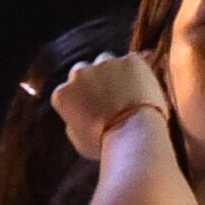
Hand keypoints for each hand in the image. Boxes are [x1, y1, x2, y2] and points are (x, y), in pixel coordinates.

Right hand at [49, 50, 171, 160]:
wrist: (133, 134)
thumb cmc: (106, 145)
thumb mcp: (79, 140)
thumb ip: (74, 122)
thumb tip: (79, 116)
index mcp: (62, 94)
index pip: (67, 91)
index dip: (80, 99)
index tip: (91, 108)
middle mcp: (79, 73)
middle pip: (82, 70)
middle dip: (92, 80)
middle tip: (108, 97)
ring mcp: (105, 64)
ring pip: (106, 61)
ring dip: (112, 72)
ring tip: (126, 92)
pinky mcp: (129, 60)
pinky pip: (131, 62)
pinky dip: (136, 72)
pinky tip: (142, 88)